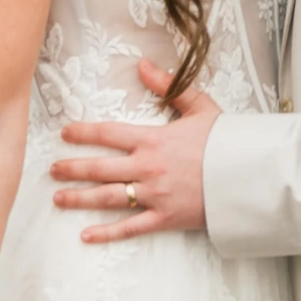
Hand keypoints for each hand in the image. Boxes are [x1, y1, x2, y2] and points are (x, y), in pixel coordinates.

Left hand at [49, 59, 219, 241]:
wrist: (248, 176)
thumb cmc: (225, 141)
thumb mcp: (200, 106)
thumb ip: (169, 86)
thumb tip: (143, 65)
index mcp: (153, 140)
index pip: (108, 134)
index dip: (84, 133)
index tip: (65, 133)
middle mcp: (147, 168)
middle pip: (100, 168)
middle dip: (73, 168)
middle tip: (53, 169)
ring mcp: (154, 195)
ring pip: (108, 198)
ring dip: (80, 198)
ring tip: (59, 198)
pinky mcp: (164, 218)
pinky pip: (130, 228)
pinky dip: (107, 233)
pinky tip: (86, 235)